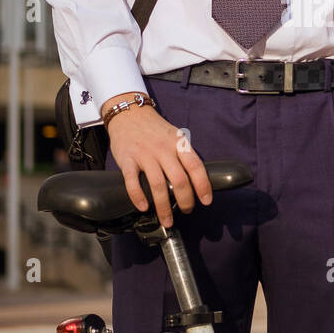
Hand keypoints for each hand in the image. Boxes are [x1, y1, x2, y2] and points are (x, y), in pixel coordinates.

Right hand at [103, 98, 212, 228]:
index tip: (206, 201)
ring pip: (157, 185)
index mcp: (178, 143)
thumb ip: (184, 154)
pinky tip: (143, 207)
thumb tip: (196, 180)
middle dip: (185, 201)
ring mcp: (145, 154)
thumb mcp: (174, 136)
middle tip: (186, 211)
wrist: (128, 113)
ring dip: (163, 207)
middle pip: (179, 180)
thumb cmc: (154, 129)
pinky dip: (138, 197)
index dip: (203, 185)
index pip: (195, 166)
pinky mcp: (127, 159)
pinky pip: (133, 182)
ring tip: (167, 219)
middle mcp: (163, 149)